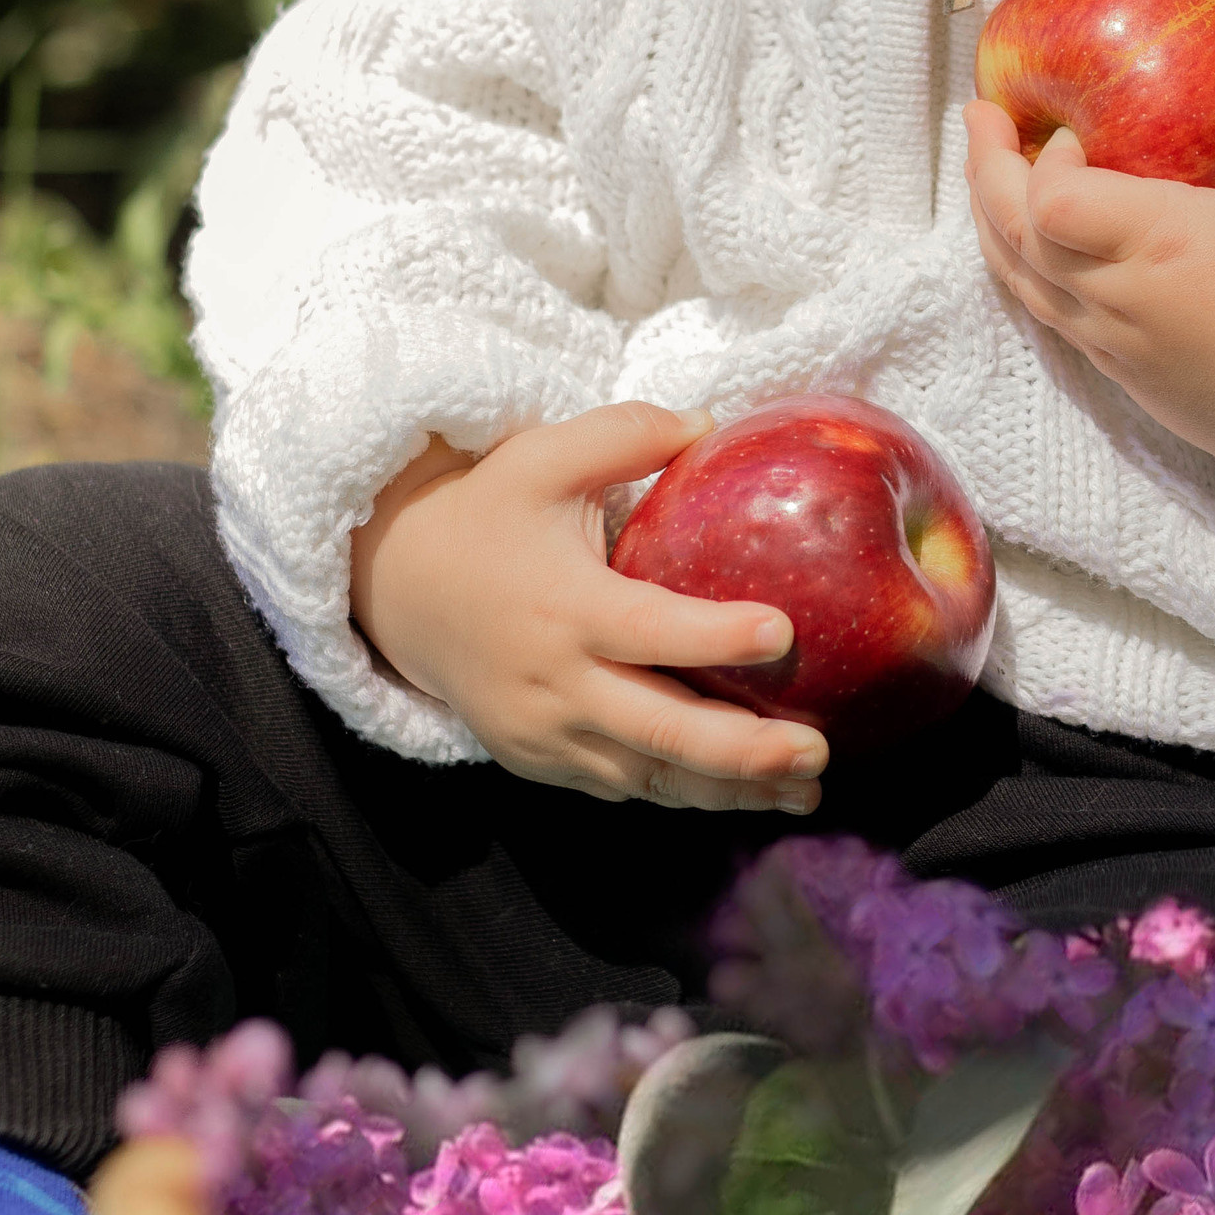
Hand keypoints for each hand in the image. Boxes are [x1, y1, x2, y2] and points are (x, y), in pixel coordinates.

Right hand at [348, 404, 828, 810]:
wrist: (399, 593)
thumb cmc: (485, 515)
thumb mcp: (540, 456)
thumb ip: (623, 434)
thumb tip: (709, 422)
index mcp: (563, 605)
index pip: (649, 629)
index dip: (716, 635)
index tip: (783, 632)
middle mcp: (555, 682)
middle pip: (661, 732)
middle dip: (745, 752)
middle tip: (816, 750)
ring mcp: (546, 733)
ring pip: (649, 777)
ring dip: (730, 792)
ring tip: (805, 793)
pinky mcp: (542, 760)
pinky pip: (622, 786)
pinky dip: (683, 792)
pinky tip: (747, 792)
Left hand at [964, 86, 1214, 526]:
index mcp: (1158, 245)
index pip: (1050, 203)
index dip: (1039, 162)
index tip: (1070, 132)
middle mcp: (1117, 295)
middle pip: (1012, 235)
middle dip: (984, 171)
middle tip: (979, 117)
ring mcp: (1112, 340)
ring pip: (1017, 280)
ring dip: (991, 222)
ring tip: (987, 175)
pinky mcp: (1120, 372)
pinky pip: (1045, 312)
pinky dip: (1022, 267)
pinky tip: (1033, 243)